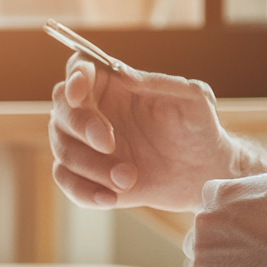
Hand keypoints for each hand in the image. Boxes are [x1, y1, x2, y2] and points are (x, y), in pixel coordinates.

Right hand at [50, 53, 236, 210]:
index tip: (79, 93)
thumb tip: (123, 74)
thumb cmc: (200, 128)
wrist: (204, 174)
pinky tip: (110, 197)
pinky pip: (65, 180)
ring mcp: (87, 145)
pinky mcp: (88, 175)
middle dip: (80, 125)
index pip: (79, 68)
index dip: (73, 77)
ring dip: (90, 165)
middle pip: (61, 108)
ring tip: (129, 178)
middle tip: (109, 143)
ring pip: (61, 147)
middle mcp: (94, 110)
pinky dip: (82, 190)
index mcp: (114, 83)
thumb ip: (160, 82)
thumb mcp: (194, 98)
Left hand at [187, 174, 266, 266]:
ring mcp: (205, 262)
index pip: (211, 209)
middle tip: (257, 261)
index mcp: (219, 195)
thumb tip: (242, 206)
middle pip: (202, 240)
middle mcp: (204, 225)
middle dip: (224, 250)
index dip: (232, 225)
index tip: (251, 236)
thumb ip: (248, 195)